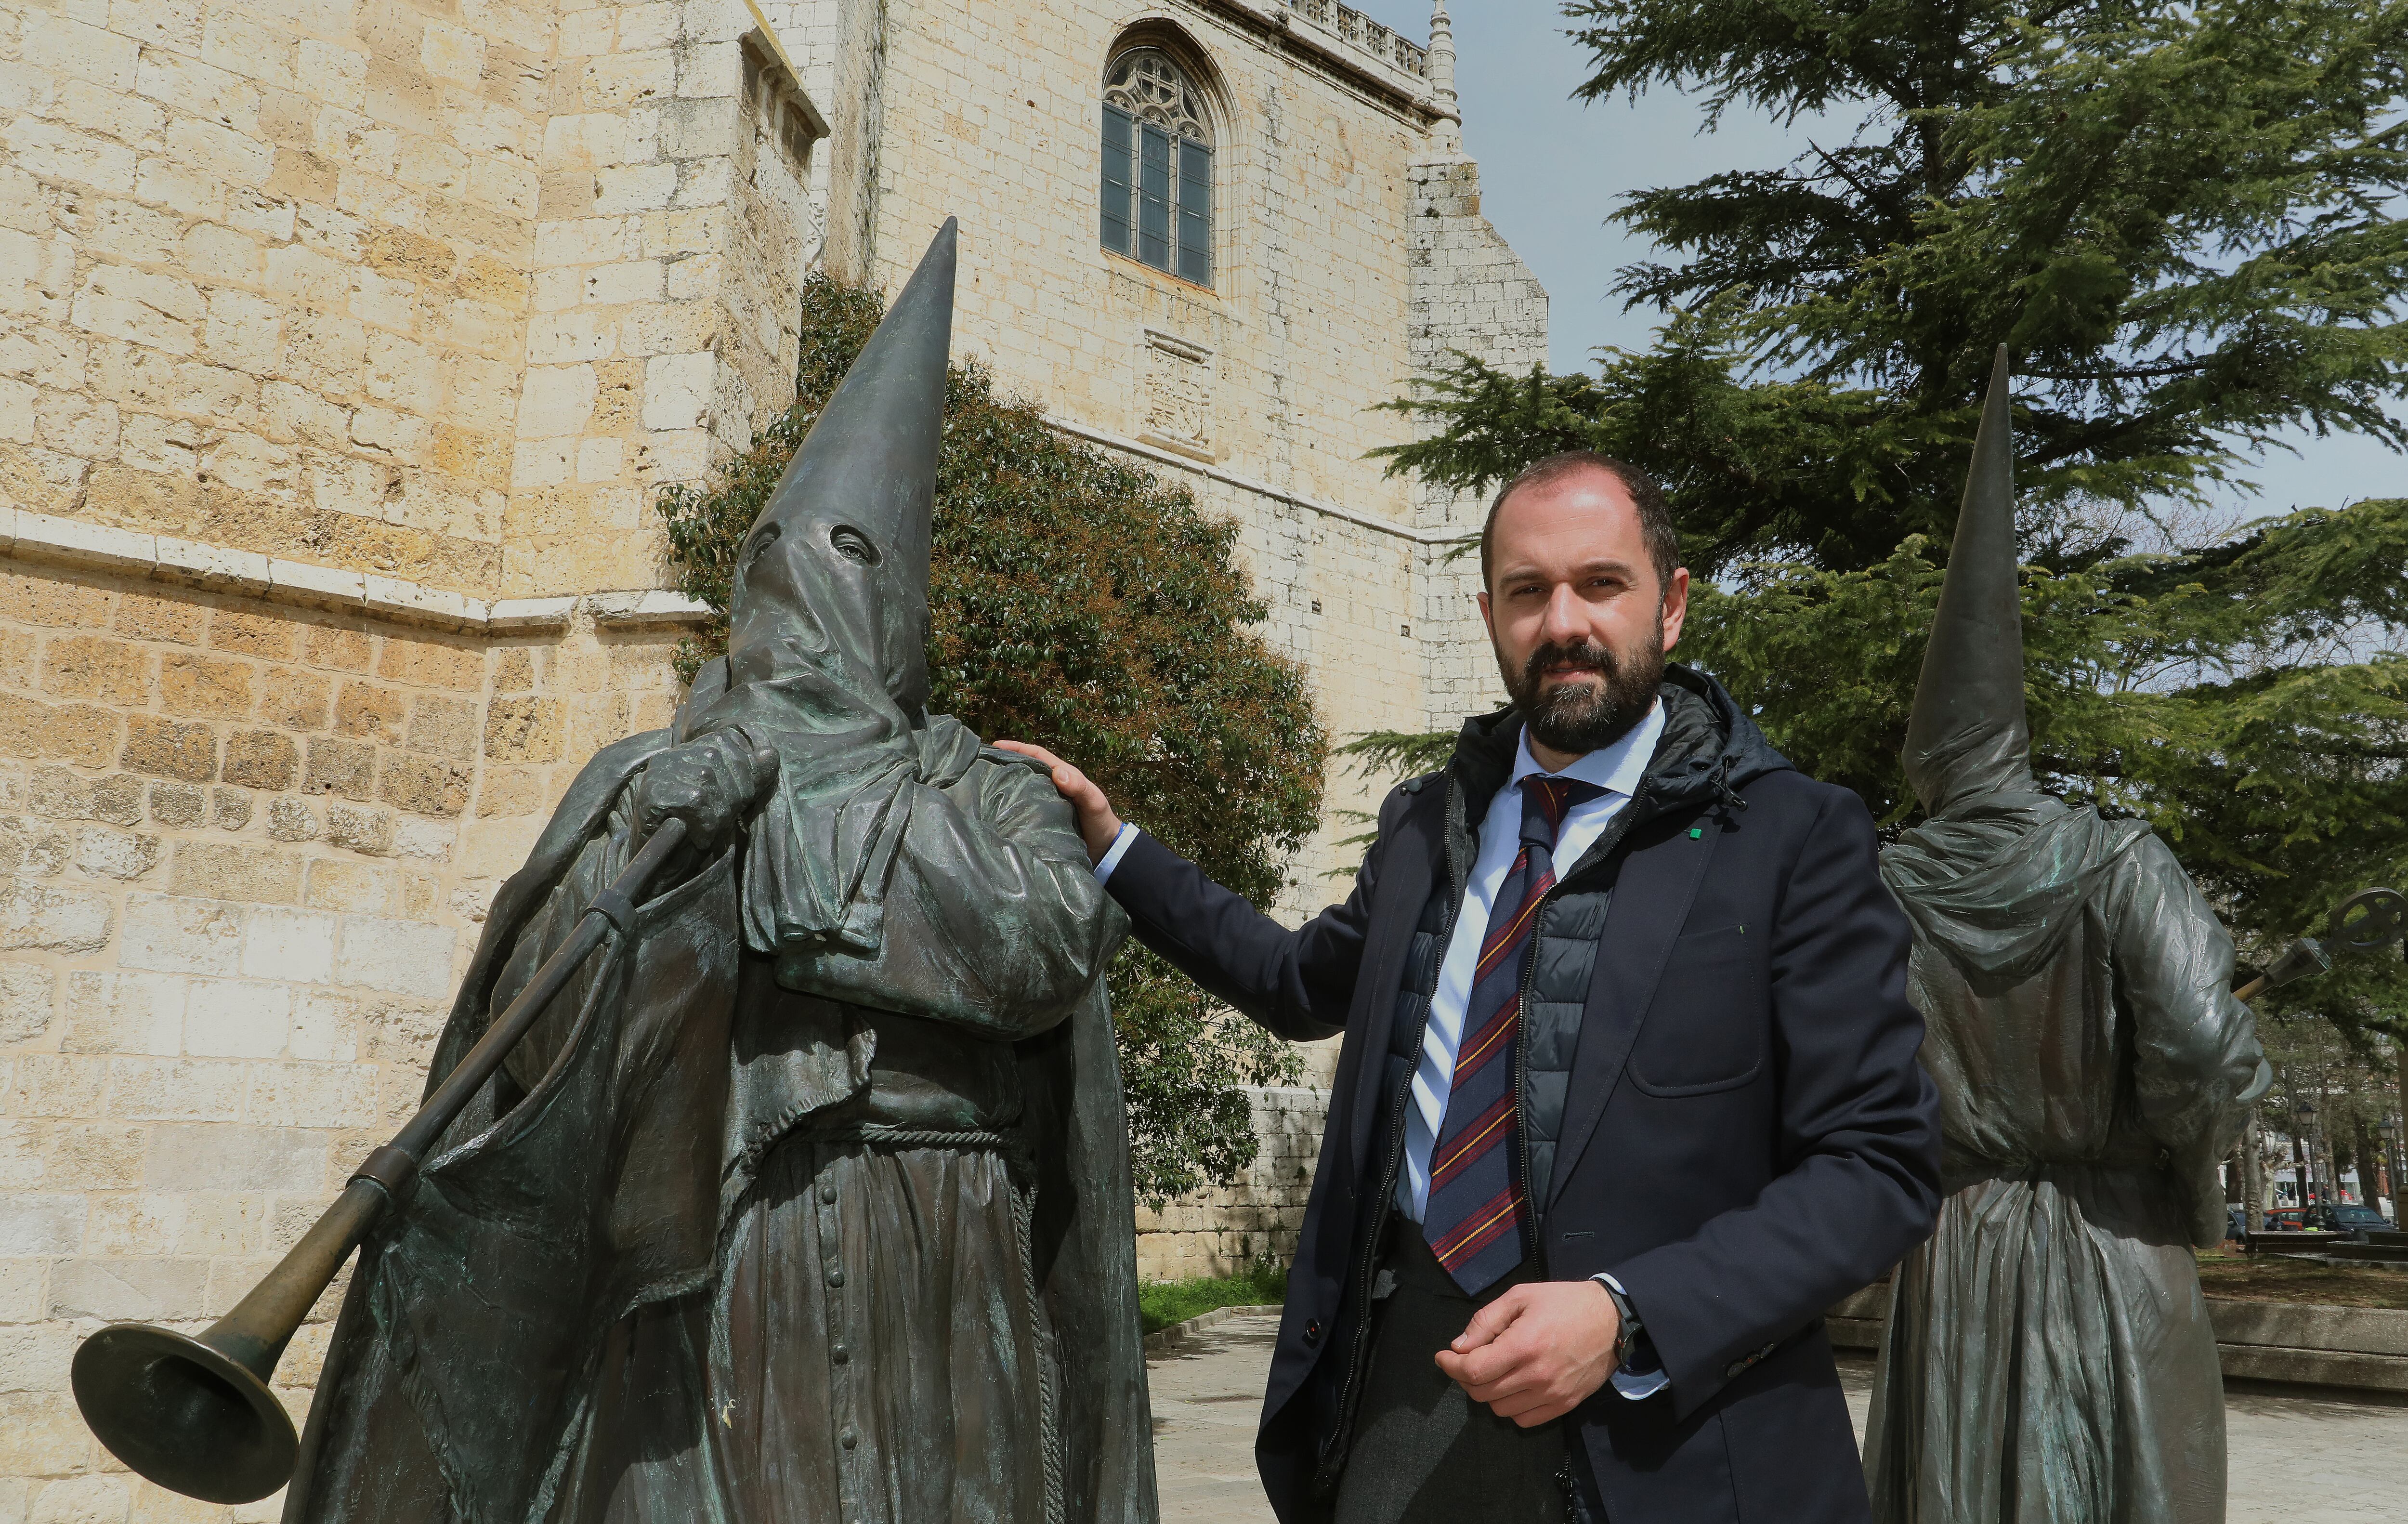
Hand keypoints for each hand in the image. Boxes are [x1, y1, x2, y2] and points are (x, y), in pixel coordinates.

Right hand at [631, 736, 770, 851]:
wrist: (665, 864)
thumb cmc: (699, 826)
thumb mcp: (730, 797)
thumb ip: (750, 774)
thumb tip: (771, 753)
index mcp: (690, 750)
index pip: (725, 741)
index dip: (742, 770)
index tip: (739, 799)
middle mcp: (672, 755)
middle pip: (719, 761)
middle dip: (732, 796)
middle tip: (722, 819)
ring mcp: (659, 773)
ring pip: (709, 782)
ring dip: (718, 814)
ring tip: (709, 828)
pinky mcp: (652, 793)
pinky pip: (696, 801)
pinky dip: (705, 824)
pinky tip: (699, 836)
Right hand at [992, 741, 1123, 864]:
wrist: (1106, 849)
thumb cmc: (1101, 822)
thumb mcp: (1094, 802)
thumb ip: (1080, 788)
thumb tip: (1059, 773)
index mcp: (1064, 775)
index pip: (1037, 755)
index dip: (1018, 748)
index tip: (996, 745)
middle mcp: (1052, 786)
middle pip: (1026, 768)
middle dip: (1006, 762)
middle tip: (982, 763)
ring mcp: (1046, 802)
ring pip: (1023, 787)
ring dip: (1006, 783)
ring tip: (983, 784)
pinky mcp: (1042, 819)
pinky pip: (1024, 807)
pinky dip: (1011, 805)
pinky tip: (996, 810)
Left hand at [1432, 1280, 1620, 1427]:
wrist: (1612, 1320)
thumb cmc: (1564, 1303)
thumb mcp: (1521, 1297)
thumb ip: (1486, 1321)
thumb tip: (1459, 1347)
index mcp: (1523, 1345)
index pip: (1473, 1370)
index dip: (1450, 1366)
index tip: (1443, 1357)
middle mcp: (1536, 1376)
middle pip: (1482, 1393)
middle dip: (1465, 1377)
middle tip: (1468, 1361)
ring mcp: (1551, 1394)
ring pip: (1499, 1409)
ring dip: (1488, 1393)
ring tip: (1493, 1372)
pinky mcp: (1564, 1405)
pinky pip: (1524, 1420)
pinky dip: (1511, 1407)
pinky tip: (1514, 1387)